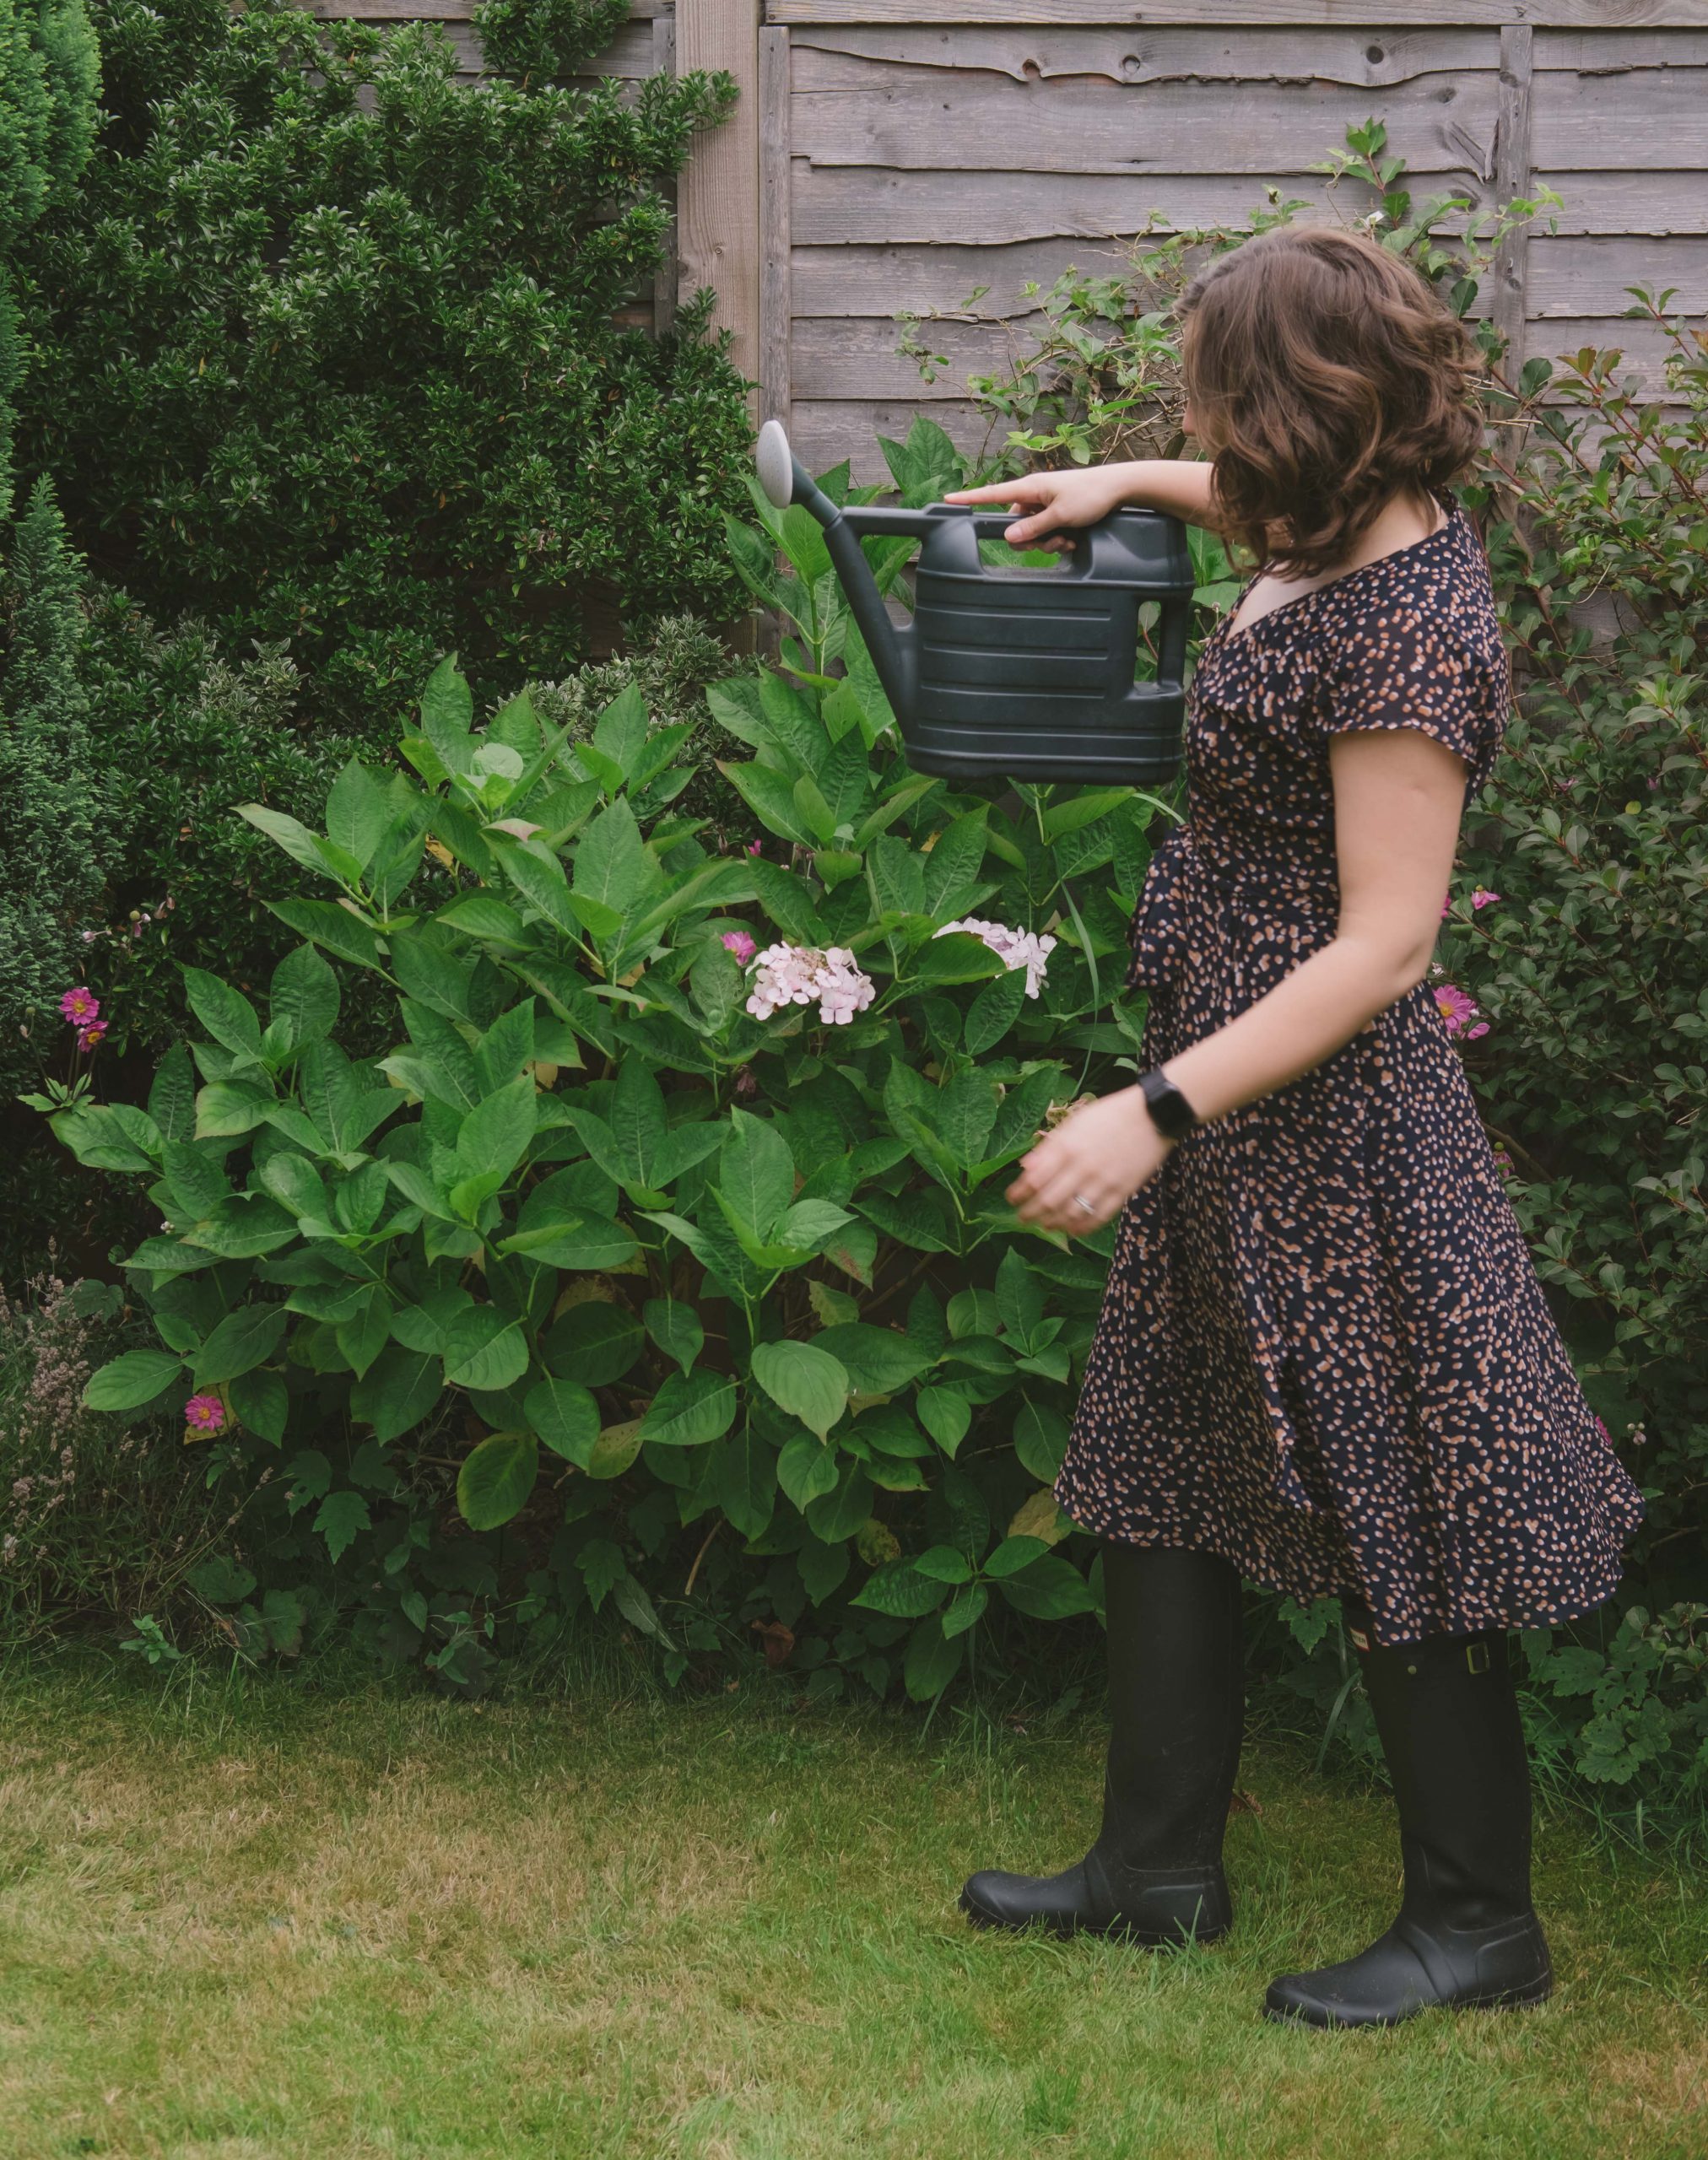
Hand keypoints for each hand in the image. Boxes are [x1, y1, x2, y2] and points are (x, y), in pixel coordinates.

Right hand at [941, 466, 1130, 556]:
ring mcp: (1045, 503)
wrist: (1118, 488)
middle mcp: (1034, 494)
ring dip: (1047, 541)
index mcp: (1030, 487)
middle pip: (1014, 524)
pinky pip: (1045, 531)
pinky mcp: (1056, 510)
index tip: (948, 500)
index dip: (970, 498)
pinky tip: (1072, 538)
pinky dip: (1056, 538)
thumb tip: (1009, 537)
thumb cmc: (1091, 495)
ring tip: (1067, 538)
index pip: (993, 494)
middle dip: (1030, 539)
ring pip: (1031, 532)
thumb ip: (1033, 527)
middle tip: (1052, 542)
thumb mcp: (1061, 515)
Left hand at [1006, 1087, 1172, 1233]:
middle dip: (1031, 1213)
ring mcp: (1104, 1182)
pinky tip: (1072, 1230)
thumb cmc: (1110, 1115)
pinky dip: (1082, 1228)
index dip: (1020, 1193)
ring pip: (1071, 1213)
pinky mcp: (1122, 1192)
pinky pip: (1098, 1217)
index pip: (1035, 1178)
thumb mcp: (1075, 1122)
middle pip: (1049, 1200)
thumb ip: (1050, 1146)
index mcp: (1067, 1147)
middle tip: (1023, 1218)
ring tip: (1045, 1225)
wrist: (1153, 1115)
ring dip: (1053, 1223)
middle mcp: (1083, 1167)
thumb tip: (1025, 1167)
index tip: (1011, 1198)